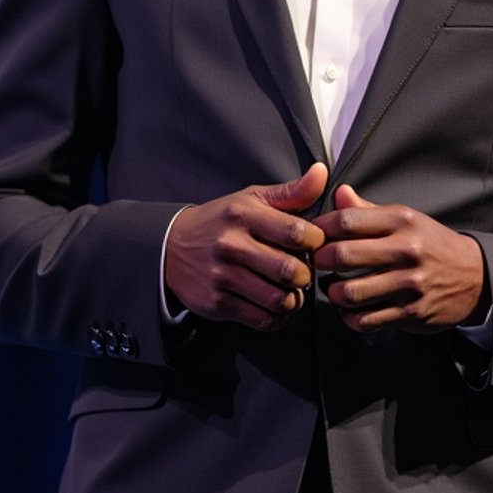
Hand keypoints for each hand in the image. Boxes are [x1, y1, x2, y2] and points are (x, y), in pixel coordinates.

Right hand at [164, 163, 327, 330]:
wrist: (171, 247)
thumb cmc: (221, 221)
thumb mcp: (252, 199)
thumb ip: (291, 192)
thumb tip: (321, 173)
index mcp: (244, 214)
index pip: (297, 232)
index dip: (316, 242)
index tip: (313, 244)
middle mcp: (231, 245)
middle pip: (290, 270)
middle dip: (306, 275)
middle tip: (303, 271)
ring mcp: (222, 276)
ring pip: (279, 299)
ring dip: (294, 299)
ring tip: (292, 289)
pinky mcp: (217, 302)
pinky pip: (262, 319)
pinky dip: (279, 316)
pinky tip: (278, 304)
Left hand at [312, 184, 486, 334]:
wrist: (475, 276)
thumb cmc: (431, 244)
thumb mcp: (406, 219)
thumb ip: (368, 210)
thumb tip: (338, 193)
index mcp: (402, 221)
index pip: (346, 220)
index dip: (321, 228)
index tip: (314, 236)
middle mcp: (406, 250)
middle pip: (342, 255)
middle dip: (320, 261)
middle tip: (318, 263)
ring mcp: (409, 284)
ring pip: (350, 293)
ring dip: (332, 293)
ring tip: (332, 288)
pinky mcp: (411, 313)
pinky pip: (366, 320)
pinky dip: (350, 317)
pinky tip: (349, 309)